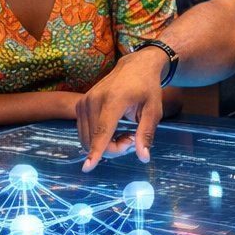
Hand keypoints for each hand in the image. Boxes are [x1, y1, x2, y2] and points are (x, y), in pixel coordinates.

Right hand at [77, 48, 167, 170]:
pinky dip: (97, 138)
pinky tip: (113, 129)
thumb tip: (143, 158)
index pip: (102, 130)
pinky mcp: (80, 104)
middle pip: (95, 139)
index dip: (96, 151)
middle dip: (113, 149)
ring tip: (124, 133)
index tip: (88, 167)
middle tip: (132, 139)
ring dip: (105, 145)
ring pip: (87, 138)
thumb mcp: (154, 110)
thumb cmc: (147, 88)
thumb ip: (146, 134)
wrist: (134, 66)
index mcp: (114, 100)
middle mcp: (94, 100)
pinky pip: (84, 132)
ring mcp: (84, 101)